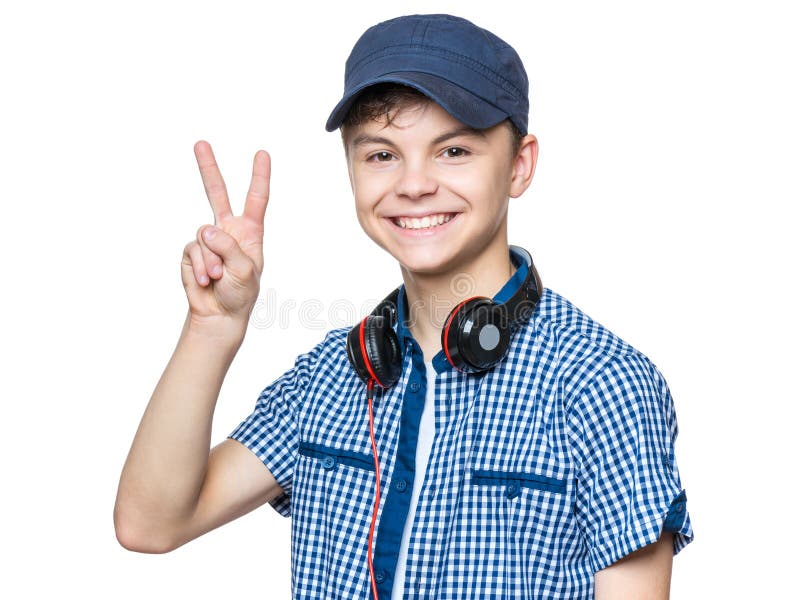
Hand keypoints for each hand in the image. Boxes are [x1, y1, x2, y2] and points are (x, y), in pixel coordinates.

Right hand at [181, 141, 269, 330]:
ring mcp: (208, 241)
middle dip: (208, 168)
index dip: (259, 176)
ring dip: (211, 261)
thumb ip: (229, 247)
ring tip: (219, 277)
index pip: (256, 199)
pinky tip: (206, 281)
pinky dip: (200, 267)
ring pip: (204, 235)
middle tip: (200, 143)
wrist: (219, 315)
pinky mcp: (192, 252)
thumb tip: (206, 229)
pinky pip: (192, 251)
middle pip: (217, 193)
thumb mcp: (246, 270)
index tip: (262, 154)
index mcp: (249, 232)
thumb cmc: (240, 294)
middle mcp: (227, 231)